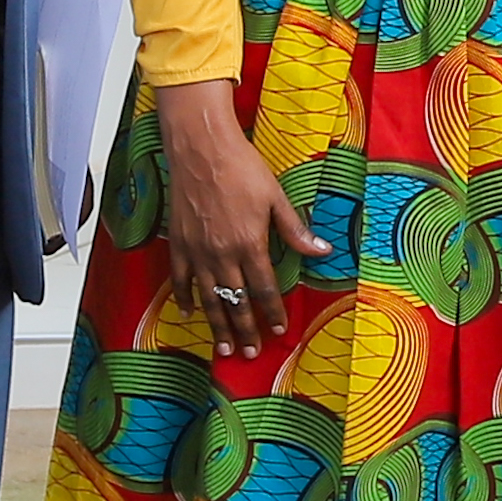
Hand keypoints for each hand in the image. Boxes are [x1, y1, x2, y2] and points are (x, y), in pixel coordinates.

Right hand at [153, 77, 334, 353]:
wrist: (201, 147)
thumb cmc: (241, 167)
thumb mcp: (275, 196)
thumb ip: (295, 229)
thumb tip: (322, 251)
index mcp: (250, 244)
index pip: (264, 289)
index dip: (272, 313)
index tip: (279, 331)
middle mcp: (222, 254)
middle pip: (236, 301)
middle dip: (245, 330)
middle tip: (251, 353)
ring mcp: (197, 251)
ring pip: (209, 298)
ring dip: (217, 326)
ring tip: (223, 349)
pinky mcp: (179, 242)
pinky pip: (180, 279)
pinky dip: (185, 298)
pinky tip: (190, 312)